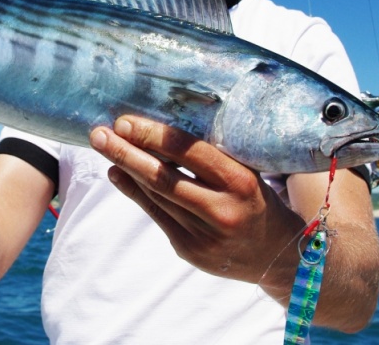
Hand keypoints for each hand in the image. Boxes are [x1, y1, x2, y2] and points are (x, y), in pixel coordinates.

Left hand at [90, 115, 303, 288]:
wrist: (278, 256)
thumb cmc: (258, 201)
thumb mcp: (247, 172)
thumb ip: (211, 156)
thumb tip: (160, 128)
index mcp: (241, 181)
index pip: (189, 152)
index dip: (153, 135)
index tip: (125, 121)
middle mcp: (222, 209)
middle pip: (163, 177)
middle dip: (127, 152)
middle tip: (99, 133)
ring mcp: (204, 235)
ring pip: (155, 196)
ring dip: (125, 169)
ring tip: (103, 147)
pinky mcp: (190, 251)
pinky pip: (155, 215)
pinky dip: (133, 192)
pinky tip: (117, 173)